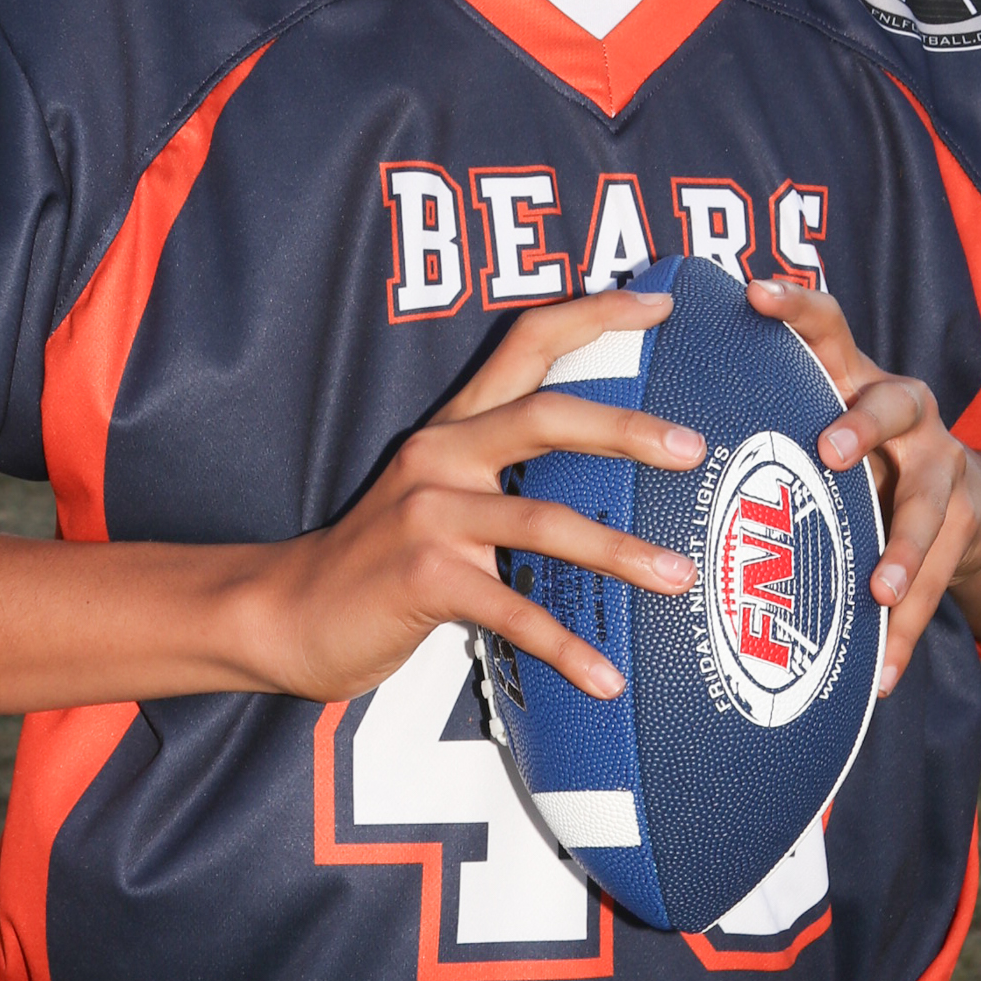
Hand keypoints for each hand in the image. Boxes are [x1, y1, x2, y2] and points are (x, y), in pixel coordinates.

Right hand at [253, 292, 704, 704]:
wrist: (287, 613)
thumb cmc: (380, 559)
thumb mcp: (436, 494)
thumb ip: (504, 473)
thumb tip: (609, 478)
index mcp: (454, 427)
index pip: (527, 343)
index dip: (594, 315)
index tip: (660, 303)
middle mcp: (441, 455)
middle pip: (546, 417)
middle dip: (627, 429)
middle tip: (693, 449)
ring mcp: (430, 516)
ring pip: (542, 520)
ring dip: (617, 552)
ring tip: (677, 577)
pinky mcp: (424, 579)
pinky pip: (513, 613)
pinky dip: (566, 648)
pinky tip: (607, 677)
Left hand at [747, 278, 980, 695]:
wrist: (968, 499)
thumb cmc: (851, 456)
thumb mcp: (814, 420)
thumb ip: (754, 418)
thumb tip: (628, 430)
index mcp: (856, 375)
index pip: (827, 325)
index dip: (794, 305)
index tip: (752, 293)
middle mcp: (906, 410)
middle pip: (894, 403)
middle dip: (863, 427)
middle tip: (830, 451)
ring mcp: (943, 467)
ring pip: (929, 505)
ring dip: (904, 550)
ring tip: (878, 591)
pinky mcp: (964, 526)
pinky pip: (936, 583)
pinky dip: (905, 633)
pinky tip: (879, 677)